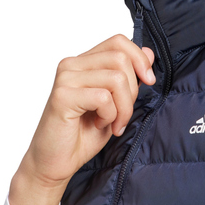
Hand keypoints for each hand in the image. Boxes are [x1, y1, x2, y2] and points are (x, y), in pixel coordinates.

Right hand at [9, 34, 154, 204]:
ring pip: (116, 78)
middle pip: (120, 59)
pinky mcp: (62, 96)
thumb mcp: (116, 102)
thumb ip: (129, 77)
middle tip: (122, 114)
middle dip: (133, 90)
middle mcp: (72, 65)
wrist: (55, 163)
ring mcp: (66, 78)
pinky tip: (98, 124)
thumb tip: (149, 52)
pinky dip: (110, 115)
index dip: (139, 58)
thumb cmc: (83, 133)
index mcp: (84, 62)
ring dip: (124, 107)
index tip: (149, 81)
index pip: (118, 42)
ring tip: (113, 122)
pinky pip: (103, 97)